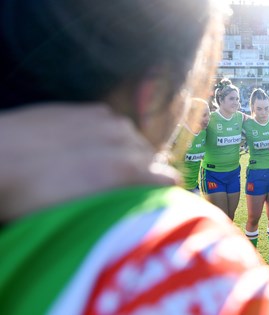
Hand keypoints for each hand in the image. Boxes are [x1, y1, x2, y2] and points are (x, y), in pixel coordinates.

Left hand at [0, 103, 177, 220]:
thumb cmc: (37, 194)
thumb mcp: (88, 208)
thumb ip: (131, 195)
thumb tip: (165, 186)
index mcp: (129, 167)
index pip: (166, 179)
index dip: (158, 193)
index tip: (148, 205)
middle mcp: (125, 138)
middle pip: (151, 159)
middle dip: (144, 173)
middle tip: (121, 192)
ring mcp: (106, 120)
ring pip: (133, 140)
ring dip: (127, 153)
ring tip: (103, 170)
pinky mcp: (87, 109)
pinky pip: (112, 124)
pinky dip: (109, 136)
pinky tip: (88, 149)